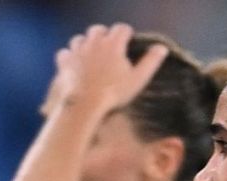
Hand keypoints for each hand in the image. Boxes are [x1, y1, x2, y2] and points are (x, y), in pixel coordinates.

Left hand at [50, 23, 168, 112]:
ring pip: (80, 38)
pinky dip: (69, 56)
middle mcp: (94, 42)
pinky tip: (73, 64)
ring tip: (90, 55)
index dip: (126, 34)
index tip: (128, 41)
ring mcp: (77, 51)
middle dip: (104, 36)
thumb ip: (150, 62)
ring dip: (85, 44)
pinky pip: (64, 52)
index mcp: (113, 43)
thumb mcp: (137, 79)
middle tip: (108, 48)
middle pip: (99, 30)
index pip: (122, 28)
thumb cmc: (113, 93)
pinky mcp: (64, 62)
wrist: (84, 105)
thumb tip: (162, 48)